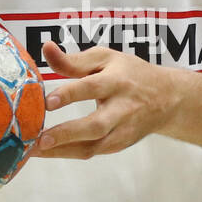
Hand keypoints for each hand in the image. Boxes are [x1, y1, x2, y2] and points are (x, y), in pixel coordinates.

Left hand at [32, 41, 181, 159]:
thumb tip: (45, 48)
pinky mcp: (119, 145)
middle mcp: (122, 108)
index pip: (92, 87)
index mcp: (117, 81)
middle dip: (67, 133)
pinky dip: (67, 153)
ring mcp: (122, 130)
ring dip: (62, 149)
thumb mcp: (106, 59)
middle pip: (96, 125)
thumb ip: (74, 59)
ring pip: (92, 145)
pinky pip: (91, 152)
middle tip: (40, 139)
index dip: (70, 94)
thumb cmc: (130, 74)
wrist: (167, 99)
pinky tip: (45, 151)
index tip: (48, 101)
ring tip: (33, 149)